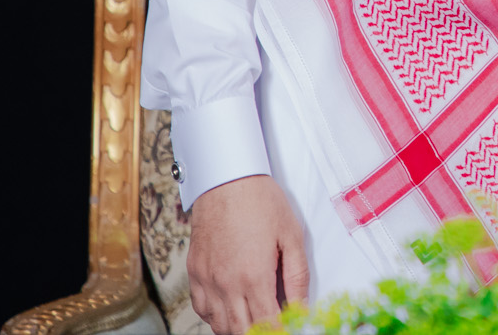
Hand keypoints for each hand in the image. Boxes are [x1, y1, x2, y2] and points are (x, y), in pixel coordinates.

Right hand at [187, 174, 309, 334]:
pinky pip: (202, 309)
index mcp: (254, 276)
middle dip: (259, 333)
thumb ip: (297, 277)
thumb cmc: (260, 202)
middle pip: (241, 331)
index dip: (281, 331)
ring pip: (219, 325)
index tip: (289, 329)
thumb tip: (302, 307)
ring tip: (255, 318)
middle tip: (273, 325)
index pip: (267, 324)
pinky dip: (216, 316)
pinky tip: (231, 307)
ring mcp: (207, 280)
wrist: (227, 179)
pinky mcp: (195, 273)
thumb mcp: (291, 236)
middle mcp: (226, 283)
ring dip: (238, 328)